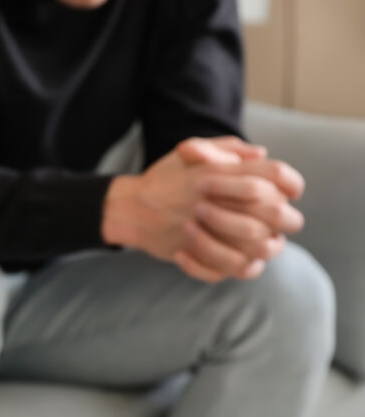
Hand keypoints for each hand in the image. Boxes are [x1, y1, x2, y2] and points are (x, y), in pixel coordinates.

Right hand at [102, 137, 303, 281]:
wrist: (128, 208)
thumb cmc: (163, 180)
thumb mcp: (190, 151)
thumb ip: (228, 149)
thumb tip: (261, 154)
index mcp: (219, 171)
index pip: (275, 174)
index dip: (290, 184)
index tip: (288, 194)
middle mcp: (216, 198)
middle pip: (275, 212)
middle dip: (283, 219)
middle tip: (279, 224)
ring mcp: (205, 227)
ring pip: (259, 244)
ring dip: (266, 245)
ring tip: (262, 244)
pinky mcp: (197, 251)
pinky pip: (233, 267)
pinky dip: (242, 267)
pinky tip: (241, 260)